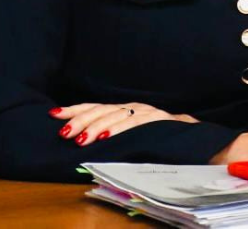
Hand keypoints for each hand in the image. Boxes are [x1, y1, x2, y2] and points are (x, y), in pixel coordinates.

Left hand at [49, 102, 198, 146]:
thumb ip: (113, 132)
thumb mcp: (132, 133)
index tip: (53, 114)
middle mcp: (132, 107)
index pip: (95, 106)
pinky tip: (105, 137)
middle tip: (63, 132)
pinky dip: (118, 130)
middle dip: (80, 120)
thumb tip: (82, 140)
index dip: (74, 109)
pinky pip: (134, 124)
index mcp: (124, 109)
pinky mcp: (157, 120)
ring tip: (79, 139)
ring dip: (95, 128)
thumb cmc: (159, 136)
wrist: (194, 136)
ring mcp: (145, 112)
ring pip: (115, 116)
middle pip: (101, 110)